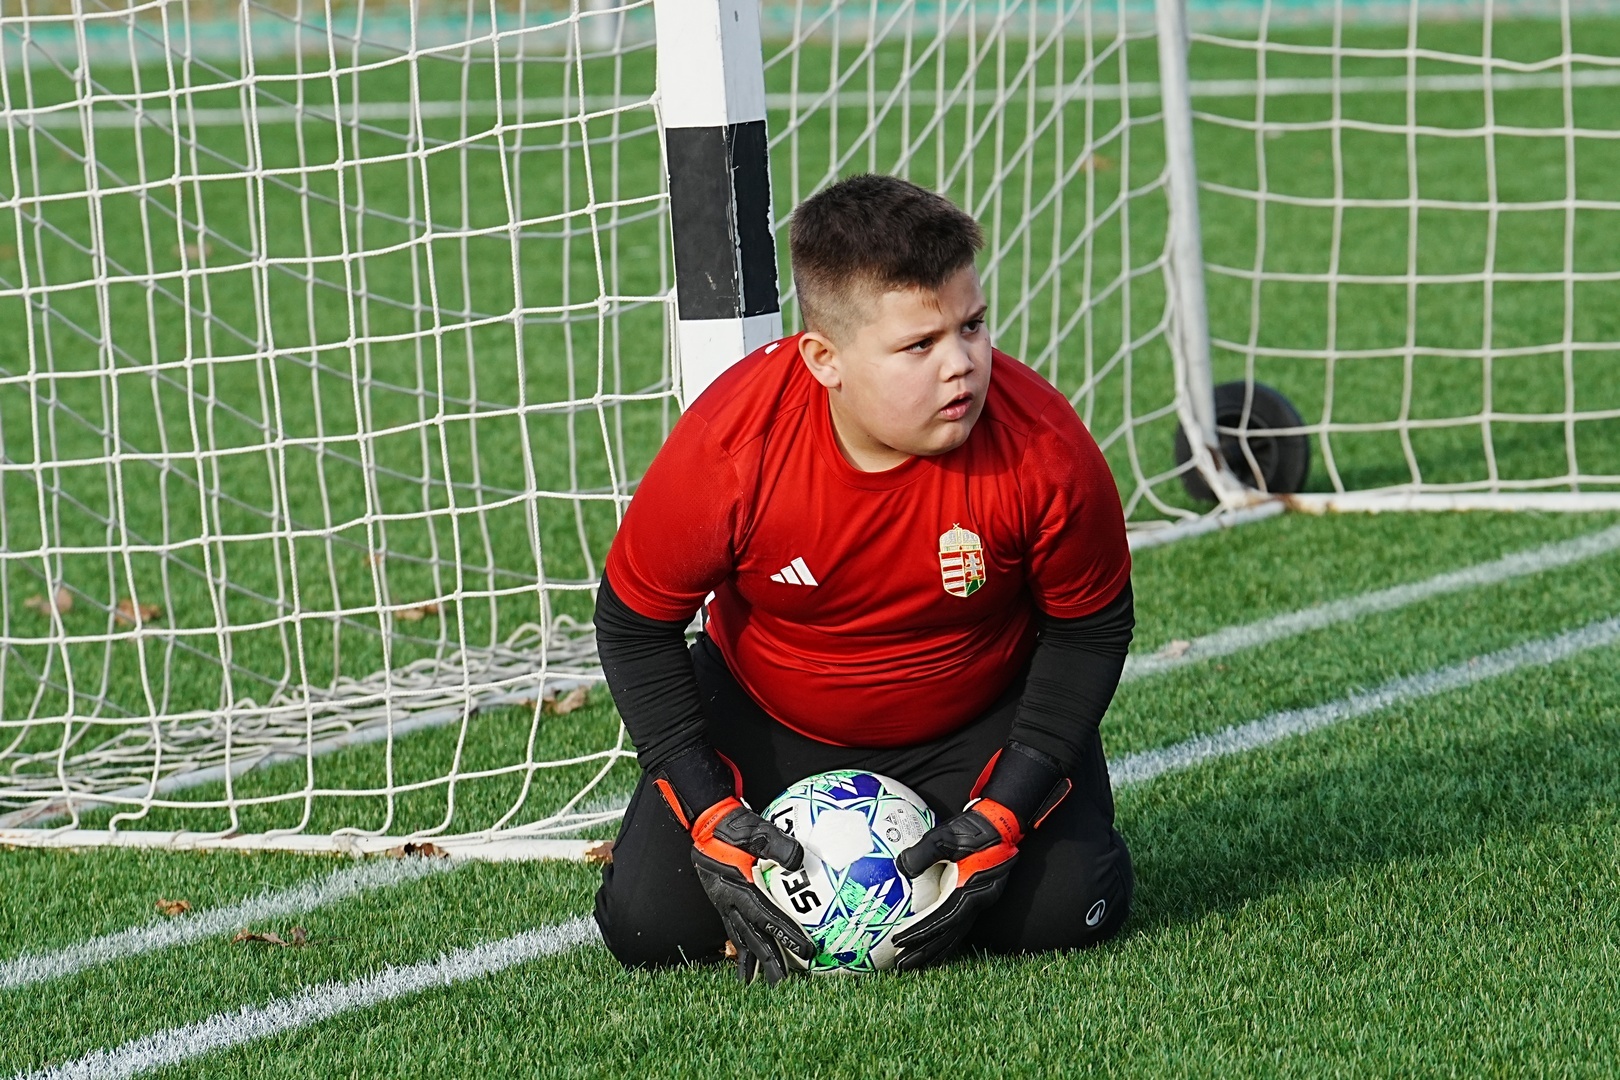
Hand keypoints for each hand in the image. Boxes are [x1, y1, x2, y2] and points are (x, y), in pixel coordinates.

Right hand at [655, 757, 817, 984]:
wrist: (706, 818)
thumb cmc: (733, 823)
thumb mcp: (757, 830)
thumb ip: (778, 845)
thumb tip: (801, 860)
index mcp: (737, 888)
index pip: (766, 917)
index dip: (786, 935)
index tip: (805, 951)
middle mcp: (727, 900)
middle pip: (750, 937)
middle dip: (767, 961)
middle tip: (781, 985)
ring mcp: (722, 901)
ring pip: (739, 936)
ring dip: (750, 959)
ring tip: (754, 983)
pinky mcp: (722, 897)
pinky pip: (733, 926)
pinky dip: (740, 944)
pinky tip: (743, 954)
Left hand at [891, 798, 1020, 970]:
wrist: (1002, 821)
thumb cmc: (975, 827)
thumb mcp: (946, 836)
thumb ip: (924, 852)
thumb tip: (900, 867)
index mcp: (970, 891)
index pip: (942, 921)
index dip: (920, 935)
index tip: (899, 944)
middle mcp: (977, 902)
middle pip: (949, 936)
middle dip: (924, 952)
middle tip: (901, 965)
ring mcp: (980, 901)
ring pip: (955, 934)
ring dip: (934, 949)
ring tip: (913, 961)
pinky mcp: (978, 896)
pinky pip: (959, 923)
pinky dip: (944, 936)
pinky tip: (932, 941)